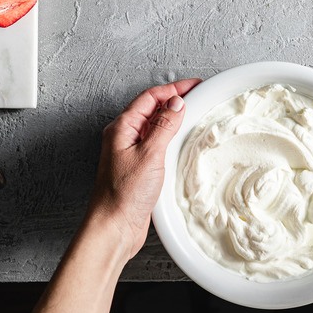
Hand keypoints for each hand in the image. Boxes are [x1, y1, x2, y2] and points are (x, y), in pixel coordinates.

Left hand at [87, 79, 200, 261]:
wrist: (114, 227)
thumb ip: (163, 127)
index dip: (174, 88)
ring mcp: (130, 152)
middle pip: (151, 108)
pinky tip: (181, 142)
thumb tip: (176, 103)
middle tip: (198, 96)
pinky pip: (156, 144)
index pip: (150, 97)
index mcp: (122, 128)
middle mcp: (124, 137)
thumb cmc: (123, 195)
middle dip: (174, 99)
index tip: (195, 85)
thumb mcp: (149, 155)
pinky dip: (171, 137)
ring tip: (193, 114)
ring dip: (173, 118)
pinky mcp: (138, 168)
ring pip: (154, 126)